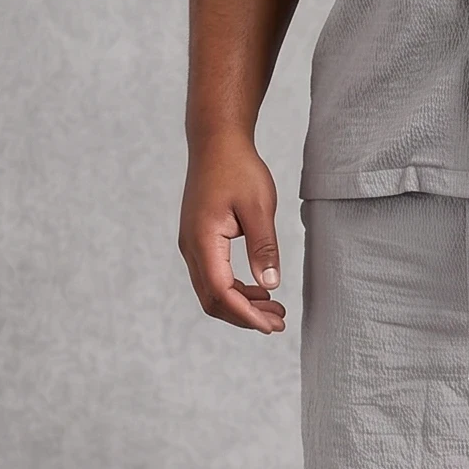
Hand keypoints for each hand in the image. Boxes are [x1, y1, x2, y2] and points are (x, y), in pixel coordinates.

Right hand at [178, 131, 285, 333]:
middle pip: (212, 299)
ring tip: (275, 310)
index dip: (245, 314)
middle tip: (278, 323)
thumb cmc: (238, 168)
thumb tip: (271, 286)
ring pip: (211, 291)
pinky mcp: (198, 241)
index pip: (221, 291)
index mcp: (203, 239)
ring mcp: (191, 245)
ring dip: (241, 305)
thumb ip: (264, 247)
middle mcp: (191, 247)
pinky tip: (260, 290)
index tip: (270, 326)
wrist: (216, 142)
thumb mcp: (259, 206)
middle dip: (244, 316)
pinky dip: (235, 290)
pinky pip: (212, 276)